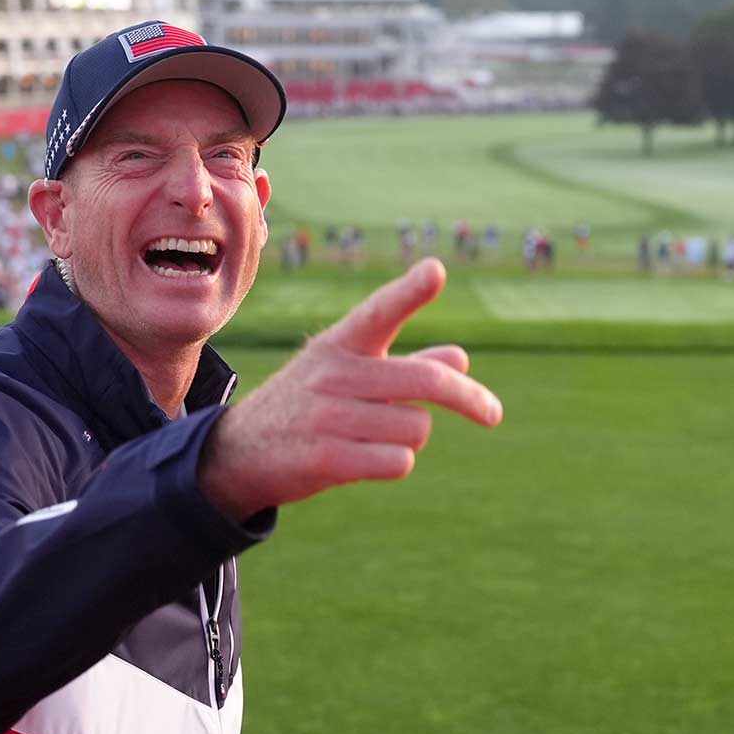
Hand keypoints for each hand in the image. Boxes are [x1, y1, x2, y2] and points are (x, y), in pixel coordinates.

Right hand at [200, 258, 503, 520]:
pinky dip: (395, 463)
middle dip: (469, 399)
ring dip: (412, 437)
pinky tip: (366, 460)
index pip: (380, 312)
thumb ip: (406, 366)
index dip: (410, 292)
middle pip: (427, 383)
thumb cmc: (307, 405)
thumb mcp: (346, 375)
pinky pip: (398, 461)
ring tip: (377, 437)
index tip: (436, 271)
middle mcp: (334, 374)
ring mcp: (328, 416)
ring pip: (417, 428)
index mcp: (340, 344)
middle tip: (492, 414)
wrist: (240, 452)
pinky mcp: (328, 458)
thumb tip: (461, 358)